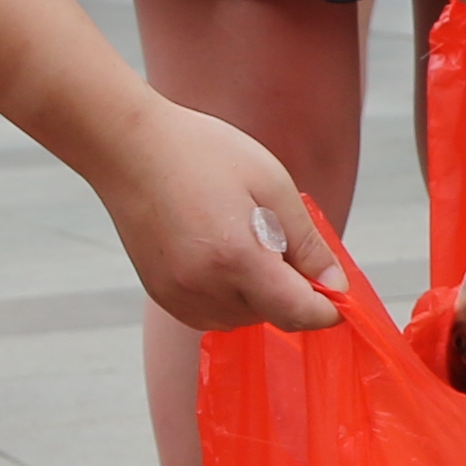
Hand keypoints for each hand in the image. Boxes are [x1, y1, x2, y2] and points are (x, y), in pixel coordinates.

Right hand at [97, 100, 349, 331]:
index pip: (298, 314)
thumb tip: (335, 286)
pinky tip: (221, 251)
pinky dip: (229, 295)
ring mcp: (178, 296)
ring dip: (259, 294)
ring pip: (242, 319)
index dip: (326, 308)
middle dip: (291, 291)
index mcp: (238, 259)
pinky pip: (211, 314)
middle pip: (272, 317)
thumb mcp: (272, 185)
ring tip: (244, 237)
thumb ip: (306, 244)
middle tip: (279, 237)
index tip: (335, 289)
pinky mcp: (162, 294)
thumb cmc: (204, 154)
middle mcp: (205, 288)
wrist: (131, 147)